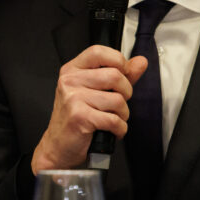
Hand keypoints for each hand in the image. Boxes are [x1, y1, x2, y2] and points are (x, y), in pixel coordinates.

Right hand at [31, 45, 147, 172]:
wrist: (58, 147)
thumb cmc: (76, 119)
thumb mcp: (96, 92)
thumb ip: (120, 75)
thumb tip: (140, 62)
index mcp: (72, 71)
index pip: (99, 52)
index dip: (118, 61)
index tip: (122, 74)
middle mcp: (70, 81)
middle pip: (114, 76)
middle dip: (125, 93)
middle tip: (117, 104)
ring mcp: (73, 98)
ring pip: (118, 100)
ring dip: (123, 115)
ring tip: (112, 119)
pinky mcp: (79, 117)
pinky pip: (114, 120)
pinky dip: (119, 129)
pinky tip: (111, 130)